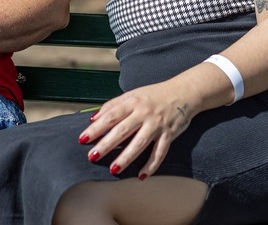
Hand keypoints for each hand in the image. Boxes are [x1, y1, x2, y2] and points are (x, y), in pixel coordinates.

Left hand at [78, 82, 195, 178]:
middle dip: (106, 144)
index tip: (83, 139)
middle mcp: (144, 113)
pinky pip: (160, 152)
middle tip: (92, 157)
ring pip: (140, 143)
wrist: (184, 92)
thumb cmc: (154, 95)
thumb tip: (93, 117)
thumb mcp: (133, 94)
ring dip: (126, 157)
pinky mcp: (169, 134)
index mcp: (132, 102)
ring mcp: (157, 124)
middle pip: (122, 130)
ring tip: (114, 169)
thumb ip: (113, 105)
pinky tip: (141, 176)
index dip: (96, 128)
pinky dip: (152, 165)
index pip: (110, 116)